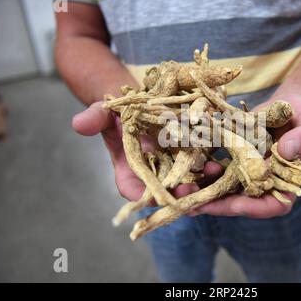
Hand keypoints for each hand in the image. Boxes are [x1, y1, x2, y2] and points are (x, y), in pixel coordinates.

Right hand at [72, 102, 211, 201]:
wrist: (140, 102)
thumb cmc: (120, 113)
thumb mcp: (106, 114)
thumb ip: (95, 119)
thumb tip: (78, 124)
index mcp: (131, 174)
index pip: (138, 192)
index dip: (150, 196)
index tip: (162, 198)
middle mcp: (155, 175)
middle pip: (168, 190)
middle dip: (182, 193)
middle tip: (195, 192)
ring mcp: (175, 167)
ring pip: (189, 179)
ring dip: (203, 180)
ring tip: (215, 172)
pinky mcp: (191, 155)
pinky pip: (203, 162)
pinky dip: (211, 161)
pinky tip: (223, 157)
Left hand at [191, 93, 300, 218]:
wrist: (286, 105)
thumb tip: (287, 151)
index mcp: (286, 183)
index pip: (274, 205)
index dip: (254, 208)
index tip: (235, 203)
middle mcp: (263, 185)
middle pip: (241, 203)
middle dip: (216, 205)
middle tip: (192, 204)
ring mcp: (246, 176)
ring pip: (223, 191)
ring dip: (201, 192)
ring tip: (180, 188)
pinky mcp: (232, 163)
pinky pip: (215, 172)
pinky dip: (200, 172)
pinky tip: (184, 168)